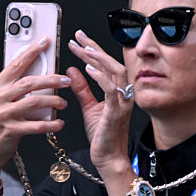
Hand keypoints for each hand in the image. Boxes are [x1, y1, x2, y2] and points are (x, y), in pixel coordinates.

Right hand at [0, 37, 69, 177]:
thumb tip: (38, 74)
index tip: (46, 42)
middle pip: (29, 82)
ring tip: (63, 103)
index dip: (32, 51)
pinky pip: (36, 125)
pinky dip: (51, 124)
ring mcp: (2, 114)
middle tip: (66, 80)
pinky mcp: (9, 131)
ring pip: (34, 101)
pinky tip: (59, 123)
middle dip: (51, 79)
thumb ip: (14, 88)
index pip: (16, 64)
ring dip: (53, 101)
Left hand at [66, 29, 134, 179]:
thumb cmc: (103, 136)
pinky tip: (88, 69)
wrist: (109, 159)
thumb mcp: (89, 107)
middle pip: (112, 63)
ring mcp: (122, 103)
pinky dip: (99, 78)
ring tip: (83, 49)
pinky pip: (110, 90)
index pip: (105, 65)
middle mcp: (123, 94)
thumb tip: (72, 70)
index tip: (78, 39)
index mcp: (117, 92)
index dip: (92, 50)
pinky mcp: (116, 112)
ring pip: (114, 72)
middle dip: (94, 48)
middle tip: (78, 36)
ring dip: (98, 58)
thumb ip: (82, 89)